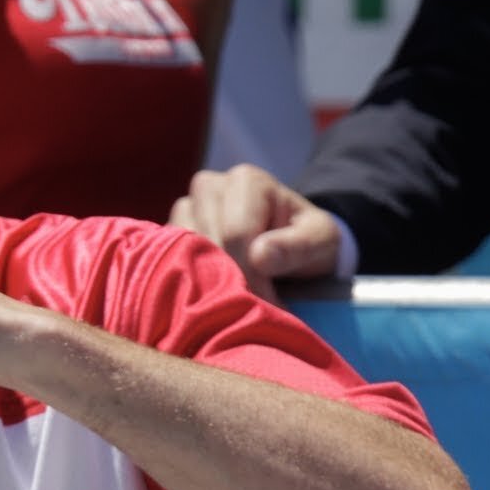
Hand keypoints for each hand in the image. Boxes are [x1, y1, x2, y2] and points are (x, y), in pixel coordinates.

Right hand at [168, 164, 341, 302]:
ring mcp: (186, 207)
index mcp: (247, 181)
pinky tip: (212, 291)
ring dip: (207, 281)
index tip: (267, 304)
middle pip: (207, 242)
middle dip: (229, 279)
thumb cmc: (308, 240)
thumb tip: (260, 256)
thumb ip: (296, 247)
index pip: (236, 232)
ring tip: (233, 296)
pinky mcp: (172, 230)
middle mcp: (210, 186)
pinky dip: (191, 279)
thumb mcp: (320, 241)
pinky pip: (169, 258)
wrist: (293, 241)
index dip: (250, 273)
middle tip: (250, 308)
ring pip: (183, 251)